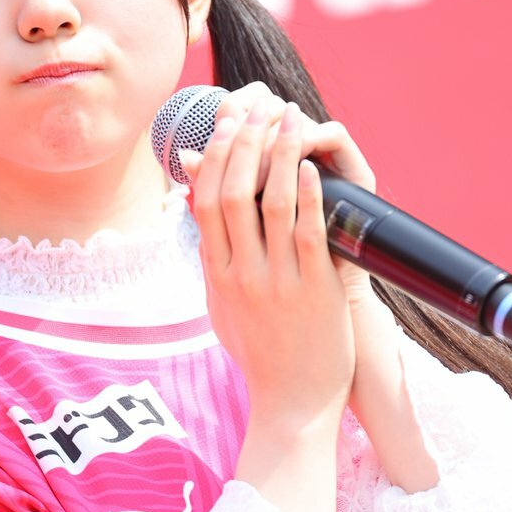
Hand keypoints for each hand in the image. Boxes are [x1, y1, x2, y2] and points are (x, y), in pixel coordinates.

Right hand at [180, 92, 354, 432]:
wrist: (293, 403)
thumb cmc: (261, 354)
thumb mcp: (222, 306)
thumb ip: (211, 258)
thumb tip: (197, 212)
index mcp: (217, 275)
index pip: (207, 201)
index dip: (215, 155)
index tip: (225, 123)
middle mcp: (241, 274)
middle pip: (234, 192)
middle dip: (244, 142)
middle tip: (255, 108)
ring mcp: (277, 281)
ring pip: (271, 203)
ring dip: (280, 155)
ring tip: (291, 120)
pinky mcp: (314, 290)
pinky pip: (307, 231)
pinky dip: (307, 193)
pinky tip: (312, 166)